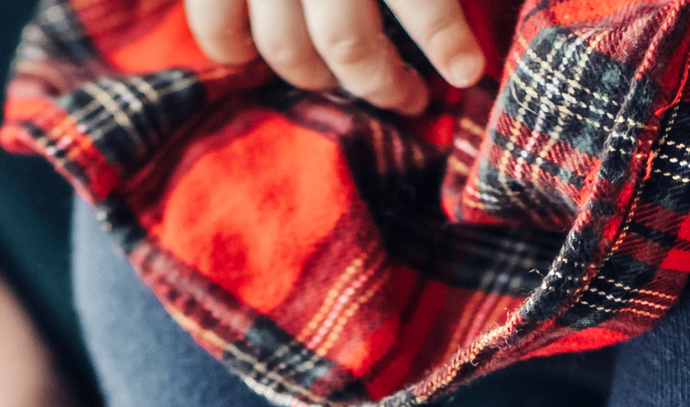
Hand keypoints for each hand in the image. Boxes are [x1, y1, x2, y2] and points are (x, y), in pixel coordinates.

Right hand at [187, 0, 486, 114]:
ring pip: (283, 46)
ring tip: (341, 77)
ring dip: (317, 77)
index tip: (469, 73)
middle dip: (380, 82)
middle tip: (408, 95)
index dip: (443, 39)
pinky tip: (262, 56)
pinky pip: (217, 29)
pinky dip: (237, 53)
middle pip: (345, 41)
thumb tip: (472, 46)